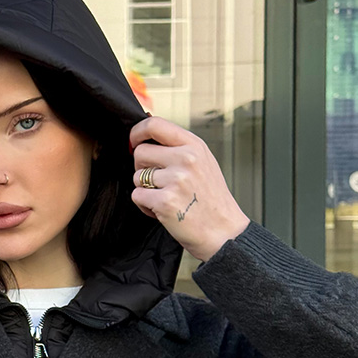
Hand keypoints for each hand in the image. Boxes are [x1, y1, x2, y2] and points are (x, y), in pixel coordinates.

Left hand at [129, 116, 249, 262]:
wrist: (224, 232)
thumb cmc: (210, 199)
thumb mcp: (202, 163)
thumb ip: (178, 148)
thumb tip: (144, 137)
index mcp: (194, 146)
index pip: (155, 124)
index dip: (137, 132)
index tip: (133, 141)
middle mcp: (186, 159)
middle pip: (140, 152)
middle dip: (142, 168)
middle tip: (158, 182)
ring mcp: (176, 179)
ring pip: (136, 176)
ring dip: (145, 190)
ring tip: (166, 198)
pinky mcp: (165, 201)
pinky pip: (137, 196)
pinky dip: (145, 206)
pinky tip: (163, 211)